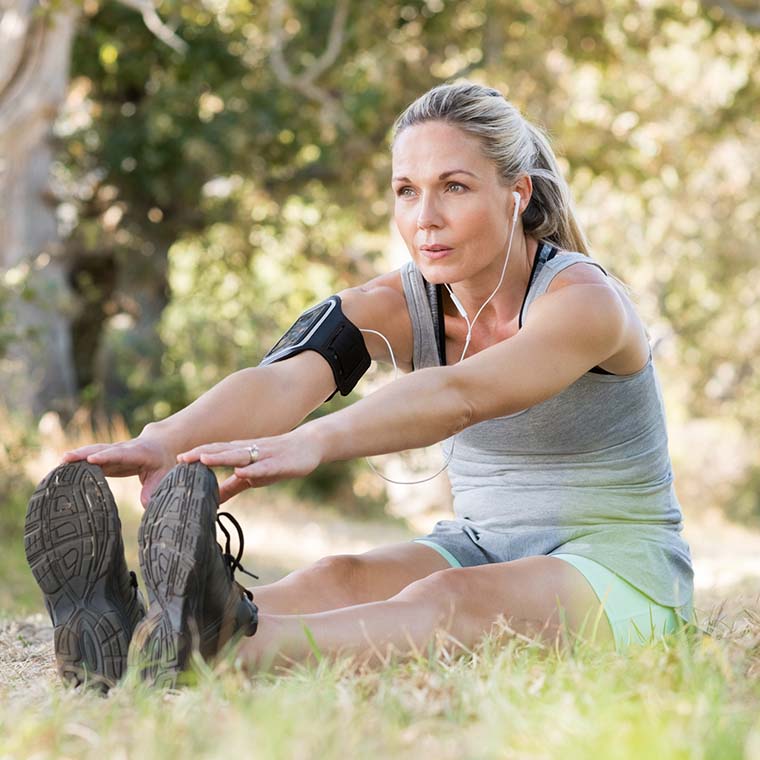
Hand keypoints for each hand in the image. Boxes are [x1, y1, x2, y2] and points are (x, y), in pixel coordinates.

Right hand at [62, 435, 176, 506]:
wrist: (160, 445)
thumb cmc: (162, 463)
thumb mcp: (163, 476)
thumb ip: (154, 490)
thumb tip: (146, 506)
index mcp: (139, 453)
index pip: (121, 455)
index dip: (107, 457)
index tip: (92, 460)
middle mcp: (124, 449)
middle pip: (103, 450)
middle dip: (85, 454)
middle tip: (66, 458)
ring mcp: (114, 451)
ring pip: (94, 451)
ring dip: (78, 456)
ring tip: (61, 461)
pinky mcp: (107, 456)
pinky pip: (92, 457)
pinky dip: (79, 461)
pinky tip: (64, 467)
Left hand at [177, 427, 323, 502]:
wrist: (308, 445)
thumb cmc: (278, 460)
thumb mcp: (252, 476)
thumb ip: (231, 486)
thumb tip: (211, 500)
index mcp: (240, 454)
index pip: (214, 453)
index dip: (195, 457)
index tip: (174, 463)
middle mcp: (249, 451)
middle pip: (222, 451)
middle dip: (201, 454)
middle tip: (180, 459)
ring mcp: (265, 455)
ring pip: (240, 455)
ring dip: (222, 456)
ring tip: (204, 459)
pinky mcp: (280, 463)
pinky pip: (265, 466)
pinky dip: (252, 468)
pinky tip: (242, 471)